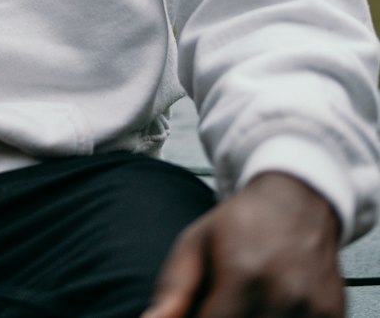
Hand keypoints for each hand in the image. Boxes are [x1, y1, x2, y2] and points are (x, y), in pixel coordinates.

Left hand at [142, 171, 343, 317]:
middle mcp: (283, 296)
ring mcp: (314, 310)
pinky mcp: (334, 316)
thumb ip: (172, 289)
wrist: (298, 200)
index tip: (192, 313)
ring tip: (239, 305)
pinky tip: (264, 309)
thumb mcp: (196, 242)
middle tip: (214, 306)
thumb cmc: (240, 223)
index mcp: (243, 275)